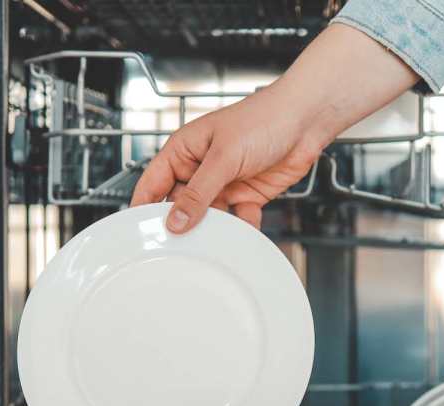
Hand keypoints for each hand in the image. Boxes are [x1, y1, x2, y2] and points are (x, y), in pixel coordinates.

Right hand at [129, 88, 326, 230]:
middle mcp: (201, 168)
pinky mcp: (247, 195)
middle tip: (175, 248)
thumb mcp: (223, 156)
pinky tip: (243, 234)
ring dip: (211, 230)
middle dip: (179, 224)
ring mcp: (224, 183)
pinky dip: (241, 228)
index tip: (138, 232)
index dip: (143, 206)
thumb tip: (175, 220)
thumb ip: (199, 192)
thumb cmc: (263, 119)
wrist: (305, 121)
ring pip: (208, 216)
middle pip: (180, 204)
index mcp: (185, 150)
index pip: (153, 182)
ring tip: (210, 245)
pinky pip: (237, 219)